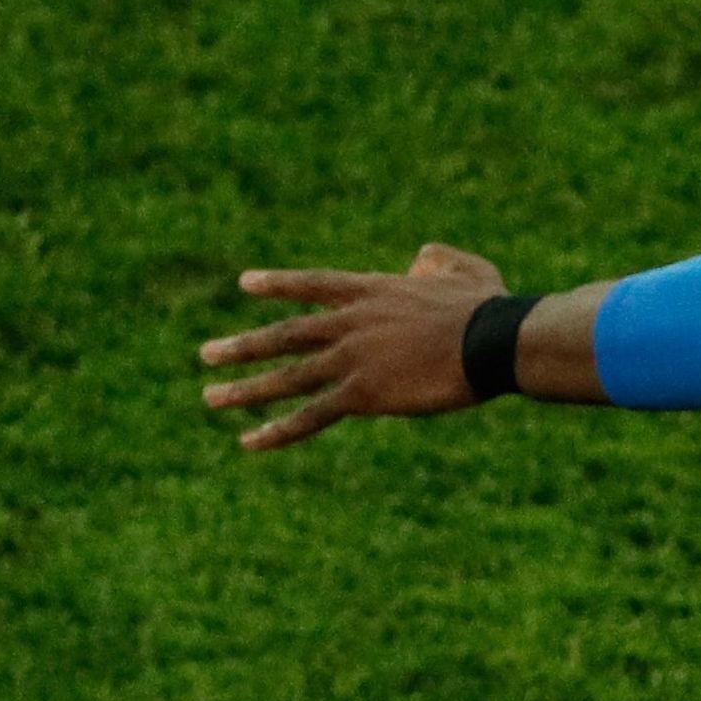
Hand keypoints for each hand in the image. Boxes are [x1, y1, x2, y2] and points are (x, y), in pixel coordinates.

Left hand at [198, 244, 505, 451]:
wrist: (492, 340)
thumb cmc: (488, 308)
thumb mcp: (465, 270)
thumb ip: (436, 259)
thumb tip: (418, 260)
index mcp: (371, 291)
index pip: (312, 285)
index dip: (279, 285)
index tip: (246, 285)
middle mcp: (348, 323)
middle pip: (284, 335)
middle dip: (244, 346)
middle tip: (207, 354)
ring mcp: (351, 359)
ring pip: (287, 375)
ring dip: (245, 388)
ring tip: (211, 397)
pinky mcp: (362, 394)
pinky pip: (311, 415)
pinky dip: (277, 429)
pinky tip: (248, 441)